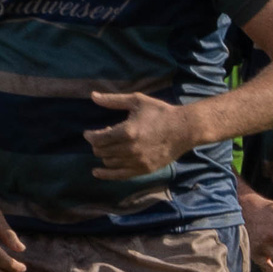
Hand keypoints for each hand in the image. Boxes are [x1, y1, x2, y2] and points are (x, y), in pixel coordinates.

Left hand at [84, 93, 200, 178]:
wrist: (184, 129)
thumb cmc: (160, 112)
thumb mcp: (137, 101)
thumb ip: (113, 100)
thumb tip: (92, 96)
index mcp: (127, 131)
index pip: (99, 139)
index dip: (90, 136)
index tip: (88, 133)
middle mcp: (130, 149)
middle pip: (101, 151)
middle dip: (97, 145)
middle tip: (101, 138)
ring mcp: (136, 161)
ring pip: (109, 162)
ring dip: (104, 155)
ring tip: (107, 148)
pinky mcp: (143, 170)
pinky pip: (119, 175)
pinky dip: (106, 174)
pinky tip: (97, 172)